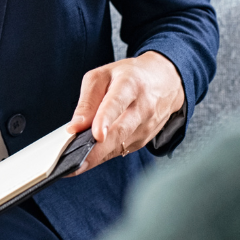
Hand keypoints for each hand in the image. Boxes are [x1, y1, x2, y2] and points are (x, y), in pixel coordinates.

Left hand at [68, 51, 184, 173]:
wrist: (165, 82)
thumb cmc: (129, 77)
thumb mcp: (102, 76)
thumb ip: (87, 101)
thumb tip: (74, 128)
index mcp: (129, 85)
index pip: (117, 103)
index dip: (105, 119)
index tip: (96, 134)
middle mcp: (142, 107)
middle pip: (119, 132)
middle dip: (96, 150)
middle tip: (74, 164)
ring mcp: (146, 127)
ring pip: (118, 146)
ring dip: (96, 156)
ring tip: (74, 162)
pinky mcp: (144, 140)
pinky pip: (119, 151)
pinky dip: (103, 154)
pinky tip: (90, 155)